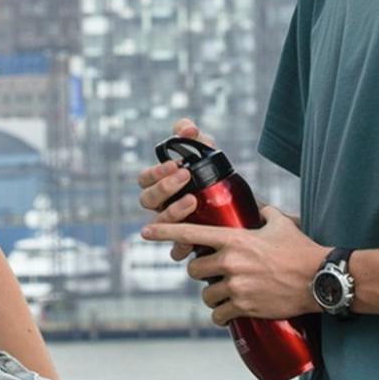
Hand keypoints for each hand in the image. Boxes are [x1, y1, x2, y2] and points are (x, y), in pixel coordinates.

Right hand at [136, 117, 212, 262]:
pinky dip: (182, 245)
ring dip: (172, 210)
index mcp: (159, 183)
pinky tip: (195, 235)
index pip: (145, 179)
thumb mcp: (204, 150)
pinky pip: (175, 250)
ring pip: (158, 223)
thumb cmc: (210, 172)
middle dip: (164, 187)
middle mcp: (160, 205)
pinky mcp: (184, 243)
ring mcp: (170, 225)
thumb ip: (192, 135)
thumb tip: (188, 129)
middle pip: (146, 199)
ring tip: (192, 199)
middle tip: (185, 175)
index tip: (175, 163)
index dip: (156, 172)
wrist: (234, 203)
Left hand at [141, 204, 321, 326]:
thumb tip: (257, 206)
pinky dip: (222, 315)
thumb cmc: (299, 249)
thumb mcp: (278, 222)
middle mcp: (230, 261)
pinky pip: (220, 315)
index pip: (191, 233)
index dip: (165, 231)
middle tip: (214, 274)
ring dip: (212, 296)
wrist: (318, 278)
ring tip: (225, 295)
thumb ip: (262, 212)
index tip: (146, 232)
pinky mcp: (245, 307)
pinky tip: (229, 312)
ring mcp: (237, 286)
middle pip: (195, 269)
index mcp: (234, 238)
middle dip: (200, 272)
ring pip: (206, 294)